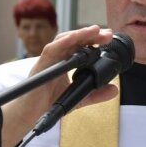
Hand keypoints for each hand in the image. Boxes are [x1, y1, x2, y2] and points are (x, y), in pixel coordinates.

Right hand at [0, 25, 117, 146]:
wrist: (30, 115)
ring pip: (63, 40)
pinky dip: (62, 43)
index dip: (94, 40)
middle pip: (74, 39)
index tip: (108, 37)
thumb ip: (95, 93)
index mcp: (64, 61)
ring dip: (79, 34)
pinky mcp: (40, 66)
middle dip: (90, 34)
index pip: (80, 45)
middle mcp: (56, 58)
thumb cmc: (49, 103)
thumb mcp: (78, 98)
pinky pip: (50, 51)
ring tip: (95, 31)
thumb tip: (114, 89)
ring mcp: (47, 60)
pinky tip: (74, 39)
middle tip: (107, 33)